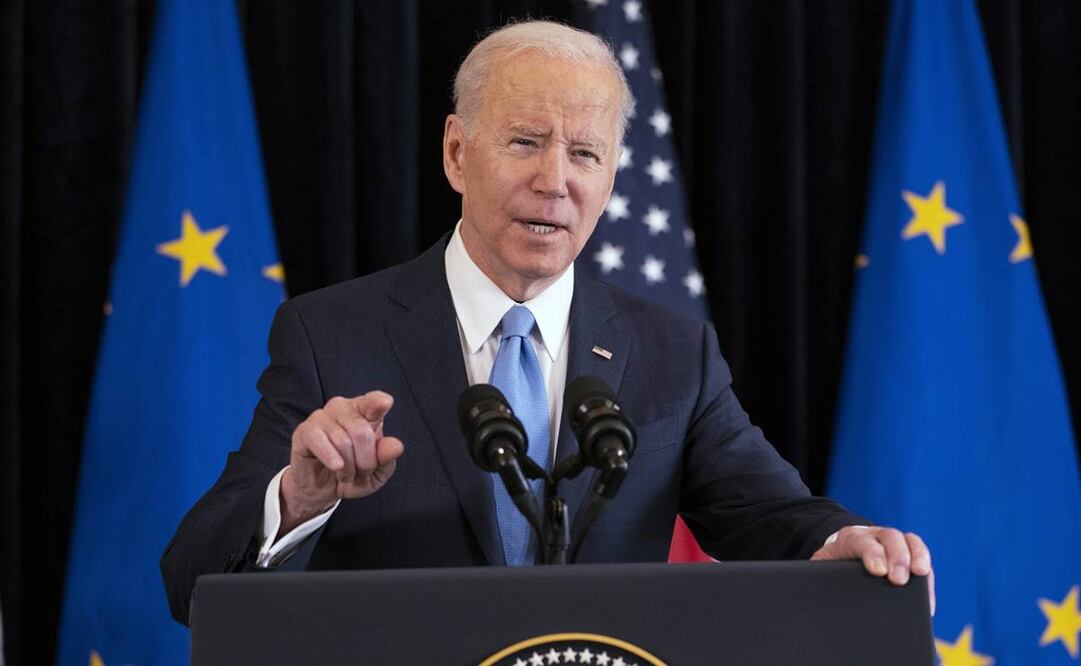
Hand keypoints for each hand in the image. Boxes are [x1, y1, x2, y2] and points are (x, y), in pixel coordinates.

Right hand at [279, 391, 403, 533]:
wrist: (321, 490)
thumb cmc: (351, 474)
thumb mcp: (376, 473)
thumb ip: (386, 458)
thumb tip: (396, 446)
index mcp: (364, 412)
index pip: (374, 401)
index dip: (378, 402)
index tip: (385, 404)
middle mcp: (343, 408)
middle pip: (362, 431)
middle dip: (365, 461)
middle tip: (360, 473)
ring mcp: (321, 417)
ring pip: (342, 440)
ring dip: (348, 467)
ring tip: (346, 474)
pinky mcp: (304, 431)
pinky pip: (319, 440)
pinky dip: (330, 457)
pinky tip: (336, 467)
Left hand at [811, 525, 934, 614]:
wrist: (841, 552)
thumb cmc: (830, 565)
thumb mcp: (820, 568)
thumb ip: (819, 577)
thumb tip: (818, 597)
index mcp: (849, 538)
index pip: (862, 542)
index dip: (872, 554)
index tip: (878, 571)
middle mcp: (874, 535)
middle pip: (890, 537)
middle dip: (896, 557)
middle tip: (899, 580)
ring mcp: (892, 541)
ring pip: (909, 541)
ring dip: (918, 557)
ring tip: (921, 575)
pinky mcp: (907, 552)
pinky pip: (920, 555)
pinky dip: (926, 571)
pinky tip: (926, 594)